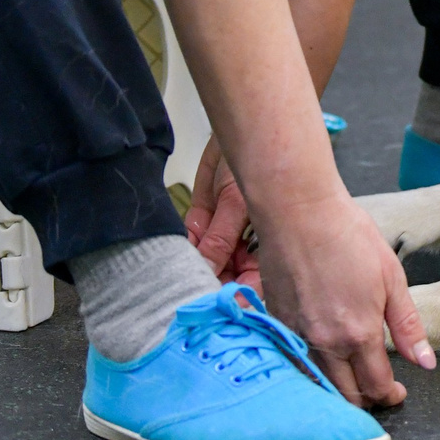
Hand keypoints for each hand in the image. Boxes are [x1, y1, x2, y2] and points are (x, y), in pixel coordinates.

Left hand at [184, 138, 260, 288]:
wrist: (233, 131)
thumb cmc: (251, 159)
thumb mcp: (236, 202)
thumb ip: (221, 240)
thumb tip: (206, 273)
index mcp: (266, 248)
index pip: (252, 284)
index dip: (235, 298)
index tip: (213, 309)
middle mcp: (244, 248)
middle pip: (226, 281)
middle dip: (207, 289)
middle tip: (187, 297)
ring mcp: (221, 238)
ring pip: (203, 266)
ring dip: (190, 271)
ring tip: (176, 280)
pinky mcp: (201, 225)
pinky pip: (188, 245)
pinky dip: (180, 250)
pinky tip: (174, 255)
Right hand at [252, 191, 433, 409]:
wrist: (298, 212)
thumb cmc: (348, 236)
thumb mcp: (392, 277)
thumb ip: (408, 326)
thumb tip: (426, 362)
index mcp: (359, 333)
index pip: (376, 386)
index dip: (390, 396)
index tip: (397, 392)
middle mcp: (325, 343)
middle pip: (345, 395)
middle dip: (365, 399)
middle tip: (378, 388)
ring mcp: (296, 336)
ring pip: (318, 383)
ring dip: (338, 388)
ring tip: (353, 375)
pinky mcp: (276, 324)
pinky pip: (295, 361)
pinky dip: (312, 368)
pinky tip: (324, 355)